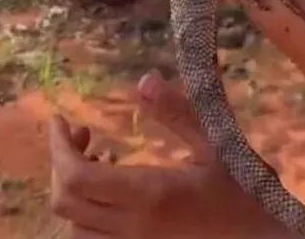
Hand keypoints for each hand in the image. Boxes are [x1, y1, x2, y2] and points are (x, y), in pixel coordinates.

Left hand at [49, 71, 276, 238]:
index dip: (59, 149)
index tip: (63, 121)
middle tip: (84, 136)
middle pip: (65, 201)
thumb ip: (179, 114)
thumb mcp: (219, 146)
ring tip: (100, 163)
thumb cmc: (245, 194)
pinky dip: (87, 216)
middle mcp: (131, 227)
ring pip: (74, 225)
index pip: (76, 177)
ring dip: (74, 192)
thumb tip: (144, 80)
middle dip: (62, 164)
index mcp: (149, 195)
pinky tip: (110, 196)